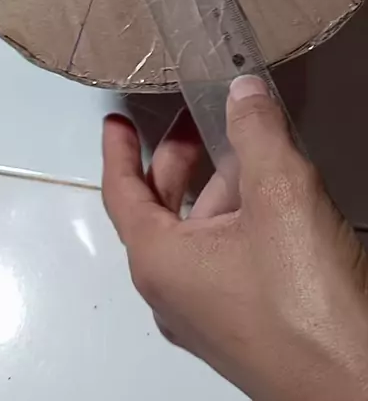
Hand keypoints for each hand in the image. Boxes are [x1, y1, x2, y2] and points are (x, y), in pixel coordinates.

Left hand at [102, 76, 367, 400]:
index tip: (117, 120)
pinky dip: (238, 219)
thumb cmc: (306, 298)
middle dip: (177, 159)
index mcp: (160, 261)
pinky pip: (224, 260)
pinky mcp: (243, 328)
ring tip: (251, 151)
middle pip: (160, 209)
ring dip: (218, 187)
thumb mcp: (280, 192)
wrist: (358, 386)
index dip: (118, 149)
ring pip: (199, 233)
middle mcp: (173, 293)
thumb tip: (241, 90)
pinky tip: (274, 200)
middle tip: (198, 120)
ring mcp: (207, 316)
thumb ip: (256, 131)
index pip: (121, 192)